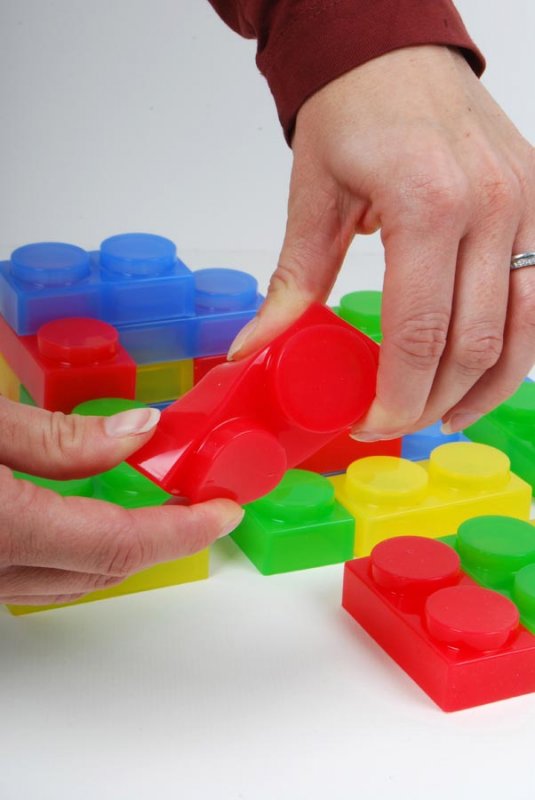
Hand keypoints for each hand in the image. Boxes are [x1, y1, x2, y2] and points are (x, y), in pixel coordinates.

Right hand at [0, 399, 242, 604]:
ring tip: (161, 509)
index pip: (118, 543)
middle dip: (165, 539)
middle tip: (203, 503)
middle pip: (103, 570)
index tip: (223, 511)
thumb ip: (57, 436)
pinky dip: (83, 553)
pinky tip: (95, 521)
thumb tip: (135, 433)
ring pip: (72, 583)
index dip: (183, 530)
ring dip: (124, 549)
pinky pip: (41, 578)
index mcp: (3, 530)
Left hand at [228, 45, 534, 437]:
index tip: (367, 422)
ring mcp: (526, 207)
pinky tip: (481, 376)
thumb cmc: (353, 111)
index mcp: (427, 202)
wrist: (396, 52)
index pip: (418, 334)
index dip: (394, 396)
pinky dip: (515, 352)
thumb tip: (254, 349)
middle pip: (472, 346)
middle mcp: (490, 207)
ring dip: (480, 390)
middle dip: (431, 402)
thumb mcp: (312, 198)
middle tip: (392, 422)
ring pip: (520, 335)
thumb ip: (292, 284)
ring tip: (440, 416)